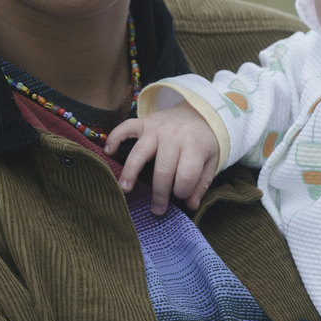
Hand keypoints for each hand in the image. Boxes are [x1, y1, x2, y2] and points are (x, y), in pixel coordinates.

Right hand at [104, 104, 220, 215]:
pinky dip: (114, 139)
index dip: (182, 191)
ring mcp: (157, 128)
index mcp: (194, 147)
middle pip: (163, 170)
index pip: (186, 175)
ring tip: (125, 190)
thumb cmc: (203, 141)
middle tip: (157, 210)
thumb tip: (190, 205)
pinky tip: (108, 153)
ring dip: (130, 172)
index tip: (180, 196)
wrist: (200, 110)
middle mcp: (173, 137)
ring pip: (140, 152)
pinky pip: (125, 128)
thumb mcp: (212, 160)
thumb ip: (202, 184)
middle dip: (159, 193)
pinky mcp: (144, 122)